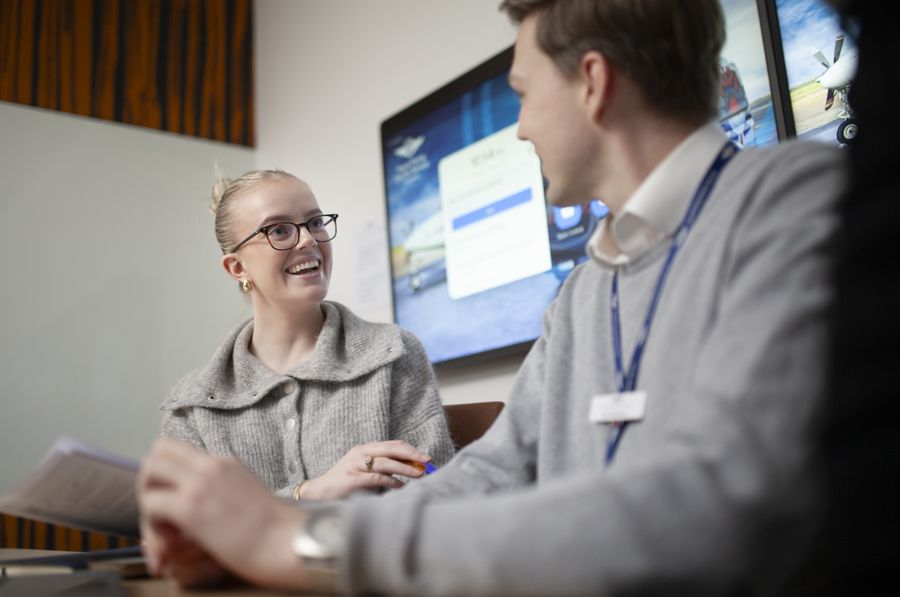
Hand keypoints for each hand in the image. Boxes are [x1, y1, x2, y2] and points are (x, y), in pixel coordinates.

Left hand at [137, 437, 311, 589]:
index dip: (166, 474)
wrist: (288, 543)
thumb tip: (206, 508)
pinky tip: (169, 545)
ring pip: (149, 472)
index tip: (171, 501)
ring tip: (162, 531)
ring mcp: (201, 484)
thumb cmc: (276, 532)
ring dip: (147, 501)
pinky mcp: (191, 508)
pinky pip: (151, 504)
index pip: (181, 450)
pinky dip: (151, 525)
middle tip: (158, 513)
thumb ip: (227, 492)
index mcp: (227, 464)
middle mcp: (212, 466)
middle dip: (149, 481)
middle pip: (158, 450)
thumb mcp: (251, 497)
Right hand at [300, 440, 431, 499]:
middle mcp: (361, 453)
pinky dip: (392, 481)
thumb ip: (383, 468)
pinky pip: (378, 478)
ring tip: (419, 474)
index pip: (393, 444)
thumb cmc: (345, 483)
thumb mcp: (364, 470)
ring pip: (387, 462)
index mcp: (365, 448)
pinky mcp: (353, 479)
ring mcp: (356, 465)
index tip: (425, 457)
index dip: (410, 449)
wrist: (319, 492)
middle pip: (392, 448)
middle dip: (412, 454)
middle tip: (427, 461)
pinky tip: (401, 486)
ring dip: (405, 468)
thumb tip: (410, 470)